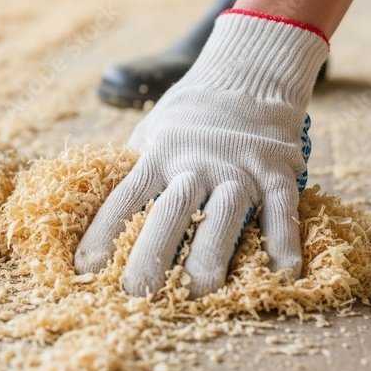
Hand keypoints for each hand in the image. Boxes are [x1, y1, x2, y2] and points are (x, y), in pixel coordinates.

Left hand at [75, 11, 327, 296]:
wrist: (247, 76)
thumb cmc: (188, 119)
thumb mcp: (150, 135)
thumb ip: (135, 174)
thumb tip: (97, 221)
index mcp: (158, 155)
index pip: (124, 200)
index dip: (103, 235)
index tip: (86, 271)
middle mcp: (196, 164)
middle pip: (171, 213)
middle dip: (152, 255)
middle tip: (137, 294)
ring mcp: (239, 168)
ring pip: (225, 215)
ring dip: (211, 256)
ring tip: (198, 293)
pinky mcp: (278, 171)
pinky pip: (282, 211)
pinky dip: (284, 242)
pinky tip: (283, 274)